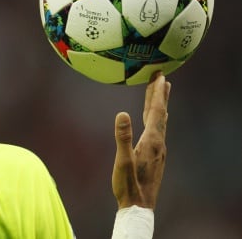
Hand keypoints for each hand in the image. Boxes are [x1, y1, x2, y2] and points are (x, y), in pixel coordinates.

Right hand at [112, 71, 171, 209]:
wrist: (139, 207)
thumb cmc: (128, 186)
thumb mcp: (122, 161)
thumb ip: (122, 137)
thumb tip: (122, 113)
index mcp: (152, 141)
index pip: (156, 112)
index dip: (157, 93)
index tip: (159, 76)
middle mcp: (159, 143)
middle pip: (160, 113)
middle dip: (160, 94)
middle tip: (161, 77)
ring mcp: (158, 150)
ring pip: (160, 122)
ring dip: (159, 105)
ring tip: (160, 92)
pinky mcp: (155, 156)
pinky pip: (157, 129)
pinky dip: (156, 118)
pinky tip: (153, 120)